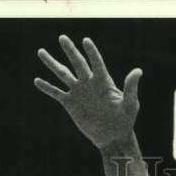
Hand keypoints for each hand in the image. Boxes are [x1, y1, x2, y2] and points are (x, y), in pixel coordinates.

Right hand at [34, 35, 141, 149]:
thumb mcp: (130, 105)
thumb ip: (131, 88)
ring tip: (41, 52)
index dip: (92, 52)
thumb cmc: (125, 121)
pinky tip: (37, 81)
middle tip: (62, 38)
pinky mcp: (70, 104)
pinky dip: (47, 87)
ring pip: (63, 74)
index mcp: (103, 81)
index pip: (96, 63)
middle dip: (70, 51)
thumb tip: (138, 70)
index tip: (86, 41)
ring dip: (52, 63)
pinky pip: (56, 93)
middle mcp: (89, 83)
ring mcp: (78, 92)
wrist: (112, 138)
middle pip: (78, 63)